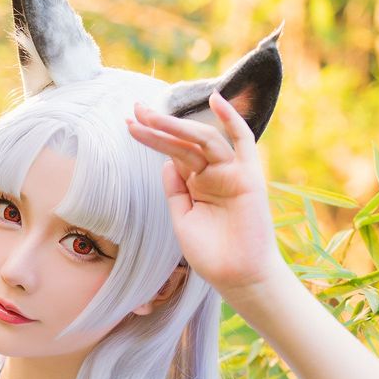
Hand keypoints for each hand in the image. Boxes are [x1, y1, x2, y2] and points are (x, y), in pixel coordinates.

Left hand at [125, 92, 287, 296]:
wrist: (237, 277)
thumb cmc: (211, 254)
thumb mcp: (182, 219)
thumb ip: (175, 190)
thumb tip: (165, 161)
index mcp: (197, 183)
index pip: (173, 153)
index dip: (152, 137)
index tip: (129, 123)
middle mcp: (213, 173)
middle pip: (184, 143)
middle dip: (159, 126)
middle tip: (135, 109)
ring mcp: (231, 172)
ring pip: (203, 140)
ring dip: (177, 127)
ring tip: (151, 116)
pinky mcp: (249, 176)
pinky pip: (243, 141)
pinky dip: (232, 120)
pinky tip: (216, 101)